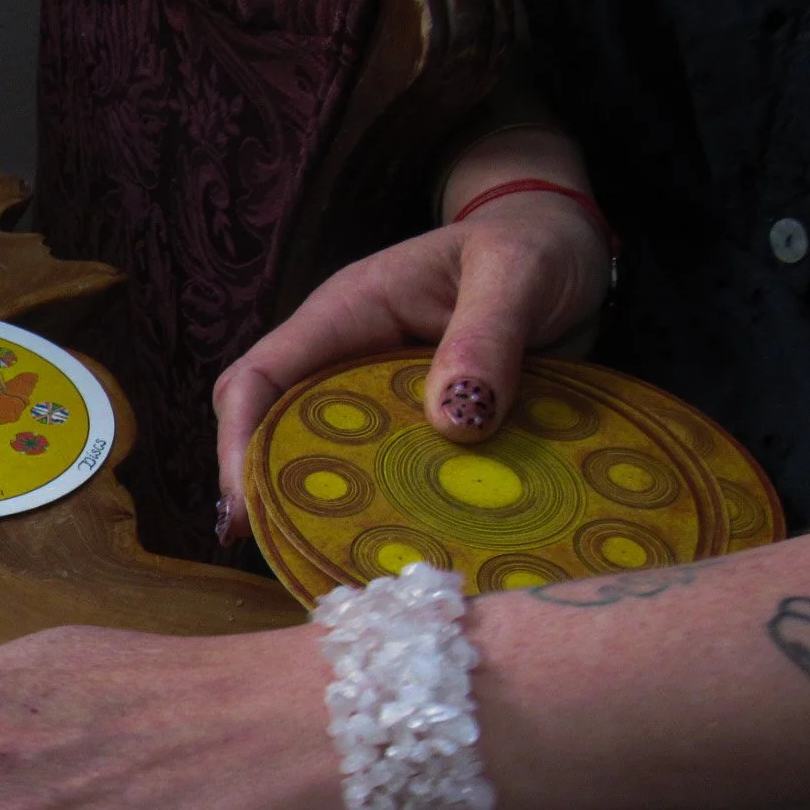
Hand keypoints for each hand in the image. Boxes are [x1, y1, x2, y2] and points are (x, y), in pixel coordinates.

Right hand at [214, 144, 609, 544]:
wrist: (572, 251)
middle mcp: (345, 358)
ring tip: (318, 563)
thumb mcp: (519, 273)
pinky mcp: (415, 428)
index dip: (237, 442)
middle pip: (267, 428)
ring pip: (317, 458)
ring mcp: (377, 397)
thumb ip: (488, 336)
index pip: (258, 377)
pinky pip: (377, 474)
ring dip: (312, 508)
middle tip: (276, 552)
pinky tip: (383, 550)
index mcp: (346, 313)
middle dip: (260, 489)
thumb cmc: (538, 245)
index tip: (247, 508)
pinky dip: (373, 511)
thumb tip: (452, 422)